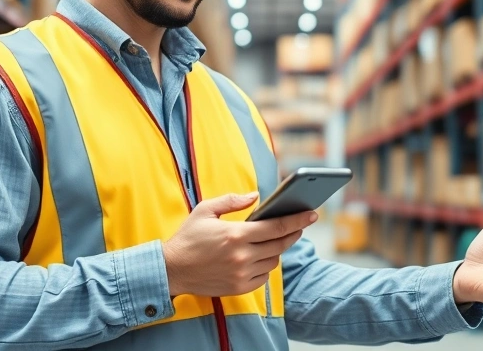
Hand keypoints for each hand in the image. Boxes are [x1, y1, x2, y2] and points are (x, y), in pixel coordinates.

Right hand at [162, 192, 317, 296]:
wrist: (170, 269)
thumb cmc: (188, 237)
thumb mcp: (205, 210)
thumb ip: (232, 201)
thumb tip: (256, 196)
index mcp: (236, 234)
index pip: (276, 227)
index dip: (297, 220)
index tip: (312, 214)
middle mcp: (242, 256)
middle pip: (280, 244)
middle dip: (294, 233)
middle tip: (300, 225)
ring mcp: (241, 274)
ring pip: (273, 260)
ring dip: (277, 250)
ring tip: (273, 241)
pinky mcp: (238, 287)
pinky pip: (263, 276)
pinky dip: (265, 266)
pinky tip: (259, 257)